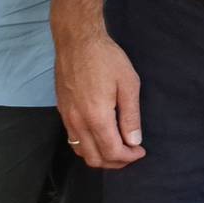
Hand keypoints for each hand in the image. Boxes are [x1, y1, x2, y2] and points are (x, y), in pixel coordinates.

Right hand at [55, 29, 144, 168]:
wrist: (77, 41)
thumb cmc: (106, 58)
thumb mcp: (128, 83)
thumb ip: (131, 115)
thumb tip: (134, 141)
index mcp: (96, 116)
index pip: (112, 151)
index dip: (129, 157)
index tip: (140, 151)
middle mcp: (78, 122)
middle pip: (95, 158)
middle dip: (115, 162)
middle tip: (131, 153)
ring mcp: (67, 118)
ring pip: (81, 152)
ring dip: (100, 156)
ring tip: (117, 147)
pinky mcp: (62, 112)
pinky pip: (73, 139)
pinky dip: (88, 146)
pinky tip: (100, 137)